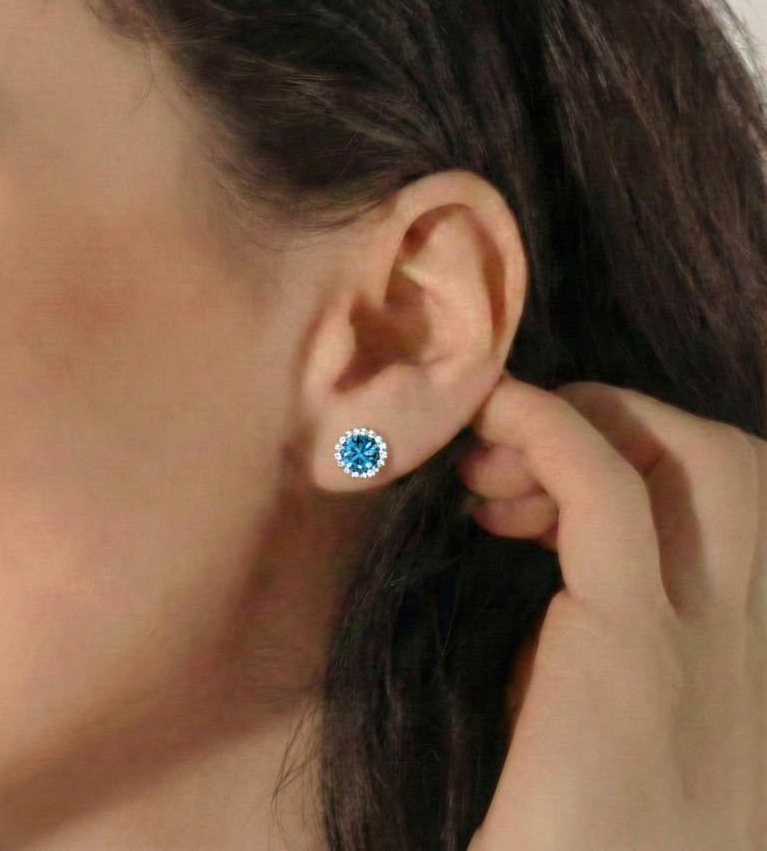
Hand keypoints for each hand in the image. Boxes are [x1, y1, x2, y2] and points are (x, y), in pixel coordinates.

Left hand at [455, 371, 765, 850]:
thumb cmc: (558, 838)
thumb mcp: (590, 724)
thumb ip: (589, 634)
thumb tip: (531, 529)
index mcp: (737, 668)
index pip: (733, 514)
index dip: (641, 463)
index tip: (531, 489)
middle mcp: (751, 650)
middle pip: (737, 471)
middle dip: (632, 424)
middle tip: (514, 456)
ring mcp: (713, 646)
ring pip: (704, 462)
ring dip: (594, 424)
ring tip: (487, 464)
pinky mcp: (634, 647)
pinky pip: (607, 486)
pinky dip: (550, 428)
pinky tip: (489, 418)